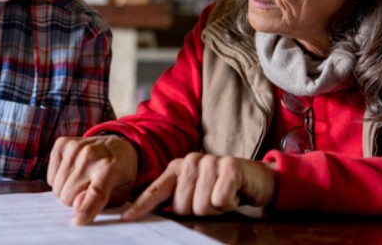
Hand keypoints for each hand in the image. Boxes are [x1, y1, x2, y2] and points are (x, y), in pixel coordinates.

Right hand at [47, 135, 137, 224]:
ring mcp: (75, 147)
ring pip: (57, 187)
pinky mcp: (62, 143)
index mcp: (110, 168)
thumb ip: (101, 202)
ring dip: (67, 189)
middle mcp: (91, 155)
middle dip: (75, 200)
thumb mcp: (121, 192)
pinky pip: (50, 177)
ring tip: (82, 179)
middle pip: (68, 195)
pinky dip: (58, 179)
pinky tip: (73, 170)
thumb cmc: (120, 173)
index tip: (77, 221)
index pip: (96, 192)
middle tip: (87, 190)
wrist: (117, 145)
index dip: (86, 209)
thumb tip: (77, 205)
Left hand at [121, 153, 276, 220]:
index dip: (142, 207)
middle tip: (211, 200)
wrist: (255, 178)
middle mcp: (190, 161)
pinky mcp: (230, 166)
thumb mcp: (196, 193)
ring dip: (215, 208)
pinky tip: (234, 192)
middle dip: (198, 210)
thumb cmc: (221, 188)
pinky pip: (220, 200)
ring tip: (222, 195)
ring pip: (202, 205)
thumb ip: (175, 199)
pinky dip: (229, 203)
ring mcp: (210, 162)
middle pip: (182, 205)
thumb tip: (154, 214)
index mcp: (177, 168)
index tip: (126, 219)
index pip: (156, 190)